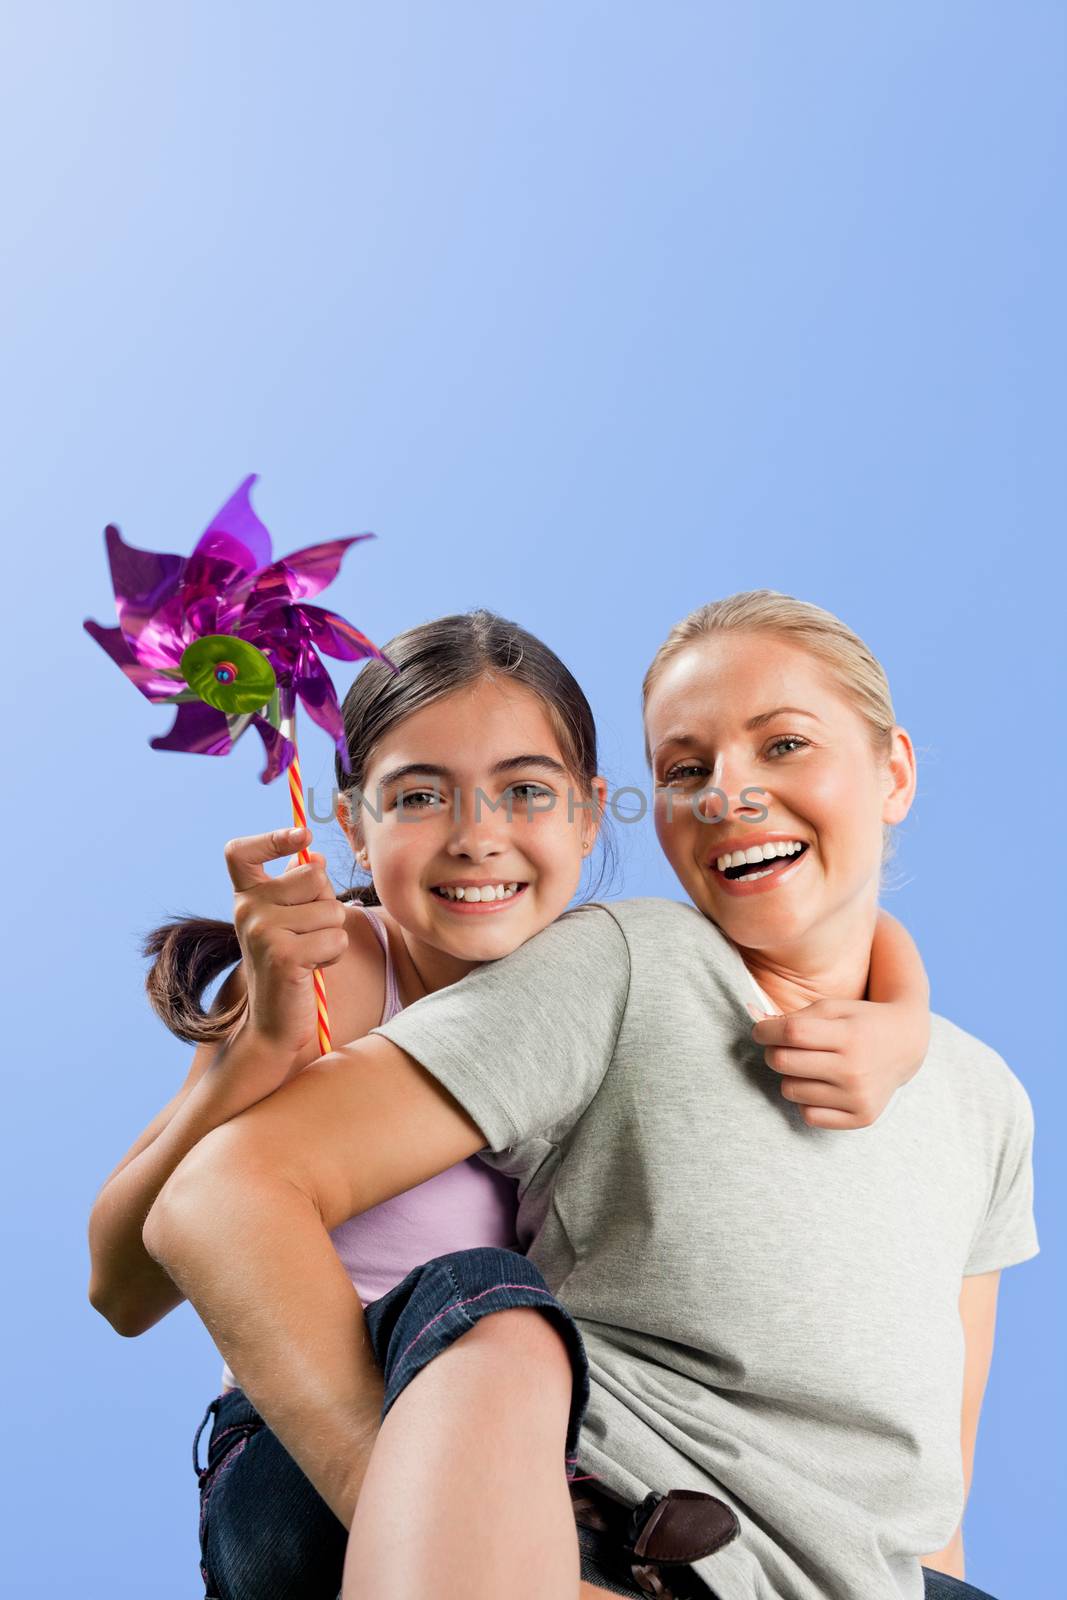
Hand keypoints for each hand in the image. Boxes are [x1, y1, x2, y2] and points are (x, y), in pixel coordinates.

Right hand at [225, 825, 348, 1062]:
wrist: (273, 1022)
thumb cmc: (289, 965)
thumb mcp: (289, 920)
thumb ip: (298, 886)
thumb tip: (316, 855)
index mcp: (245, 897)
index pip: (239, 852)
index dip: (272, 837)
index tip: (303, 836)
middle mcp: (247, 910)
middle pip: (314, 876)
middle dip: (326, 903)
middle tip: (308, 932)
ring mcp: (261, 932)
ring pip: (331, 910)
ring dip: (332, 934)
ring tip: (309, 953)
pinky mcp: (283, 956)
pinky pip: (335, 938)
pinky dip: (334, 954)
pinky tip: (312, 968)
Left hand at [750, 996, 922, 1129]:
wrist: (904, 1045)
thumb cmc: (860, 1022)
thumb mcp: (832, 1008)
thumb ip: (795, 1017)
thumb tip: (757, 1026)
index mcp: (849, 1036)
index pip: (791, 1033)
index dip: (766, 1031)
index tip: (760, 1031)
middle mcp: (855, 1069)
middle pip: (784, 1062)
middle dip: (772, 1052)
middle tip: (780, 1047)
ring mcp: (858, 1097)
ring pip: (790, 1091)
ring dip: (790, 1077)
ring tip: (807, 1066)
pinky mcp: (861, 1118)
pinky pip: (809, 1115)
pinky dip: (807, 1101)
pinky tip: (821, 1086)